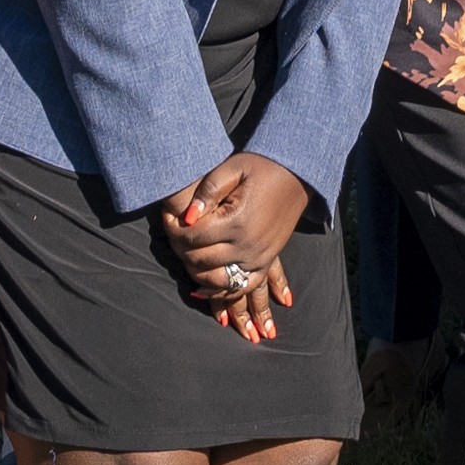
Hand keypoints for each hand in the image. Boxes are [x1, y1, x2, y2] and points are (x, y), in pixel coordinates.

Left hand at [160, 155, 313, 341]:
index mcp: (237, 222)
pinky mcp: (267, 260)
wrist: (297, 173)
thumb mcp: (232, 168)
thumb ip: (206, 191)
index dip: (174, 230)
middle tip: (173, 240)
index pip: (193, 237)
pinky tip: (209, 298)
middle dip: (182, 252)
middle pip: (202, 261)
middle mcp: (249, 245)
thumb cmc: (261, 167)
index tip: (167, 219)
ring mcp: (259, 256)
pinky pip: (244, 286)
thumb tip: (186, 218)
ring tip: (187, 266)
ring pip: (220, 281)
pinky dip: (224, 295)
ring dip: (200, 280)